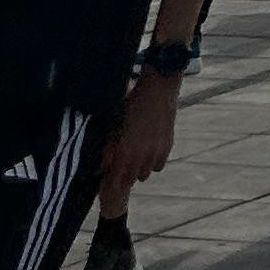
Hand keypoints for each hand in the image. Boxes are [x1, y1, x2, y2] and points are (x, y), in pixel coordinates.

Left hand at [101, 71, 180, 200]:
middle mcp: (140, 156)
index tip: (108, 178)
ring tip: (136, 157)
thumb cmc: (133, 103)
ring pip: (145, 175)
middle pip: (130, 180)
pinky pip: (158, 166)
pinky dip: (153, 163)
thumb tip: (101, 167)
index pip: (115, 181)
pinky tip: (149, 152)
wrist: (158, 88)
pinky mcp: (167, 147)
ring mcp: (155, 152)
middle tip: (121, 164)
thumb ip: (108, 149)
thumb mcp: (115, 125)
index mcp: (124, 151)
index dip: (110, 182)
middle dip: (124, 175)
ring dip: (139, 170)